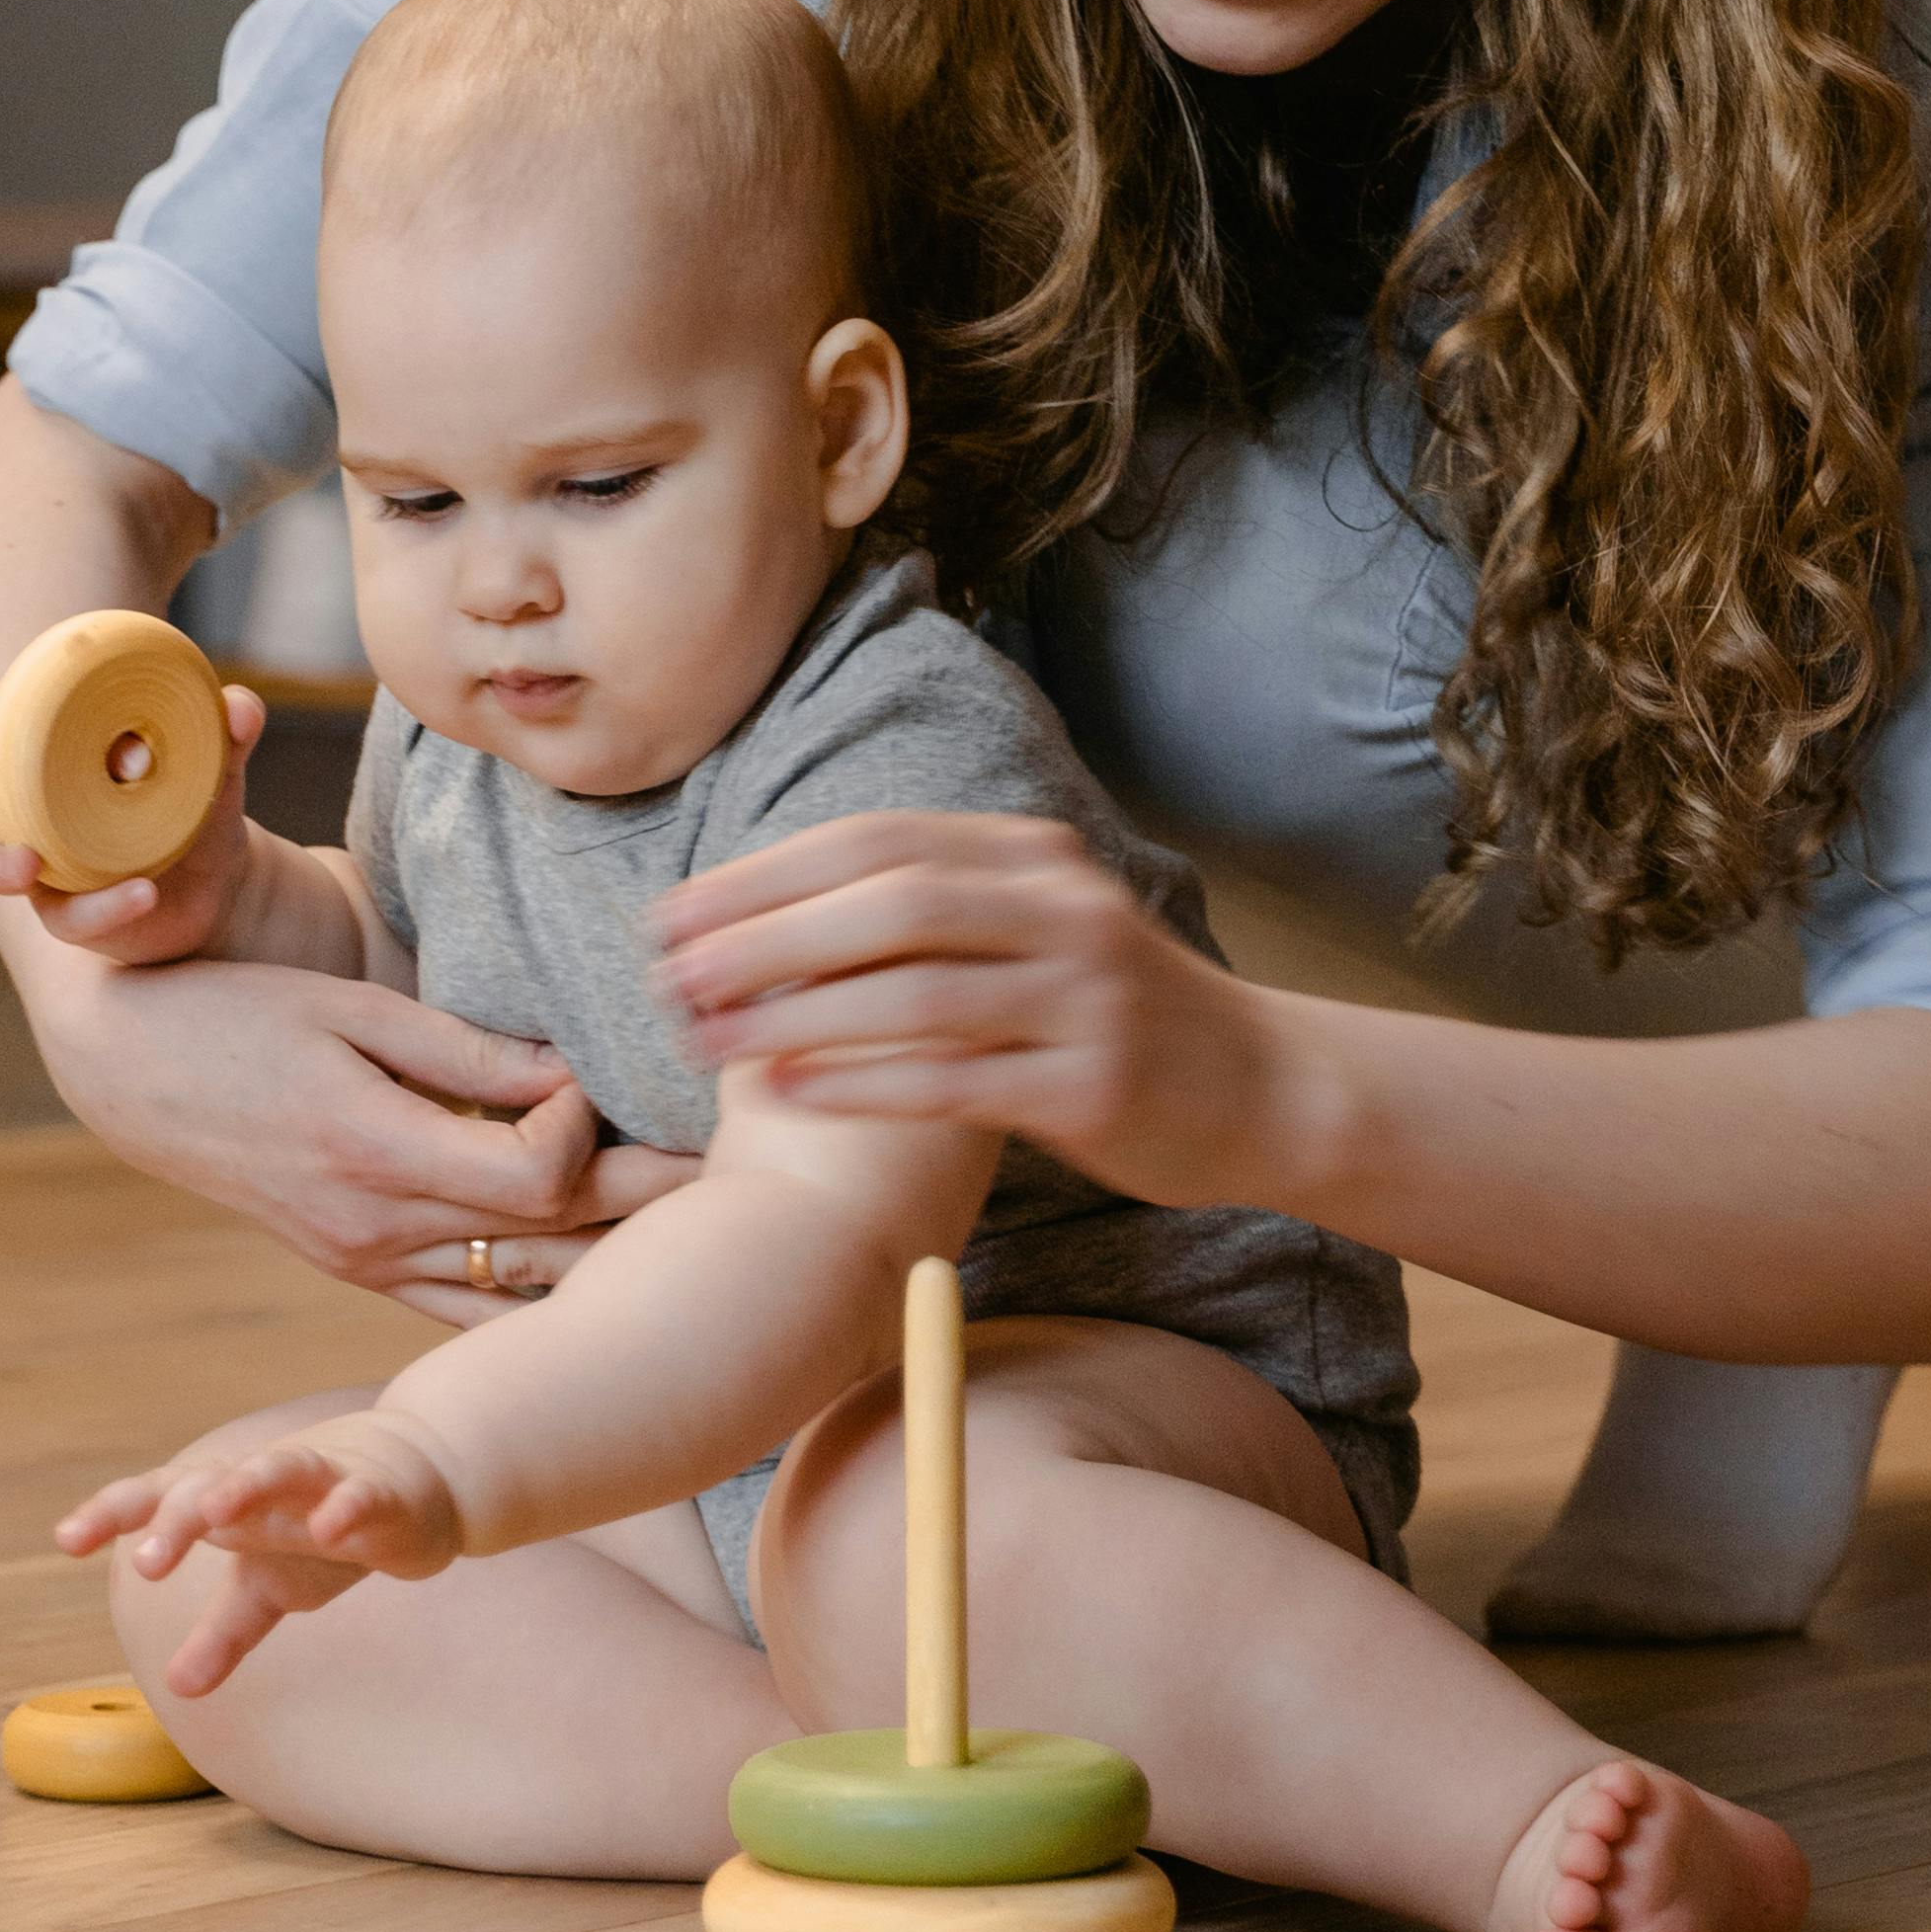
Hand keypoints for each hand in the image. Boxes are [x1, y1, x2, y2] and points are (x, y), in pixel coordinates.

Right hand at [0, 686, 275, 964]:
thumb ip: (227, 733)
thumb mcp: (215, 767)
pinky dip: (111, 903)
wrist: (221, 882)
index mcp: (60, 778)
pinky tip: (144, 891)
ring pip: (9, 873)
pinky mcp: (84, 921)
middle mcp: (43, 825)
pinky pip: (85, 916)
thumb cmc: (197, 808)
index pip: (5, 759)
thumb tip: (238, 705)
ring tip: (30, 859)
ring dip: (8, 864)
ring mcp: (55, 876)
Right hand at [17, 950, 666, 1308]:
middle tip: (731, 1177)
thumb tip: (572, 1071)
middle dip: (643, 1204)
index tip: (589, 1072)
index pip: (534, 1177)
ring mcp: (362, 1261)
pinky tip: (597, 1283)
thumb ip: (464, 1050)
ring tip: (692, 1233)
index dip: (585, 1129)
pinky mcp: (354, 1268)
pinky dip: (534, 1295)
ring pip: (514, 1285)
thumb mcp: (349, 1009)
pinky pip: (463, 1304)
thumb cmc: (239, 1014)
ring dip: (605, 1259)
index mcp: (375, 1150)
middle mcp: (374, 1227)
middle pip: (546, 1240)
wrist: (130, 1074)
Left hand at [60, 1408, 465, 1693]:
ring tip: (217, 1513)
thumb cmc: (324, 1528)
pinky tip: (329, 1525)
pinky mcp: (380, 1491)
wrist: (423, 1472)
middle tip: (146, 1564)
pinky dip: (345, 1504)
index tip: (66, 1540)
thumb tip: (177, 1688)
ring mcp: (324, 1480)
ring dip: (247, 1486)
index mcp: (230, 1502)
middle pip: (210, 1486)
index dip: (113, 1513)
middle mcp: (266, 1483)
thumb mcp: (271, 1588)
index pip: (161, 1499)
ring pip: (279, 1470)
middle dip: (176, 1519)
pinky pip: (360, 1494)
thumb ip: (224, 1633)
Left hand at [657, 811, 1279, 1208]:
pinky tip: (787, 1091)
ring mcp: (1082, 996)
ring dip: (794, 1013)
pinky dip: (861, 1081)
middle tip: (669, 975)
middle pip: (888, 902)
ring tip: (704, 1040)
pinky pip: (953, 1077)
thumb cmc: (1115, 1014)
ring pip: (914, 989)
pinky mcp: (1091, 1084)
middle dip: (763, 935)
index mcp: (1032, 857)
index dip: (763, 874)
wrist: (1262, 1089)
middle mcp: (1060, 910)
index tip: (671, 913)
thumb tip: (774, 912)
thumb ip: (938, 907)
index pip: (874, 841)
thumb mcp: (1039, 927)